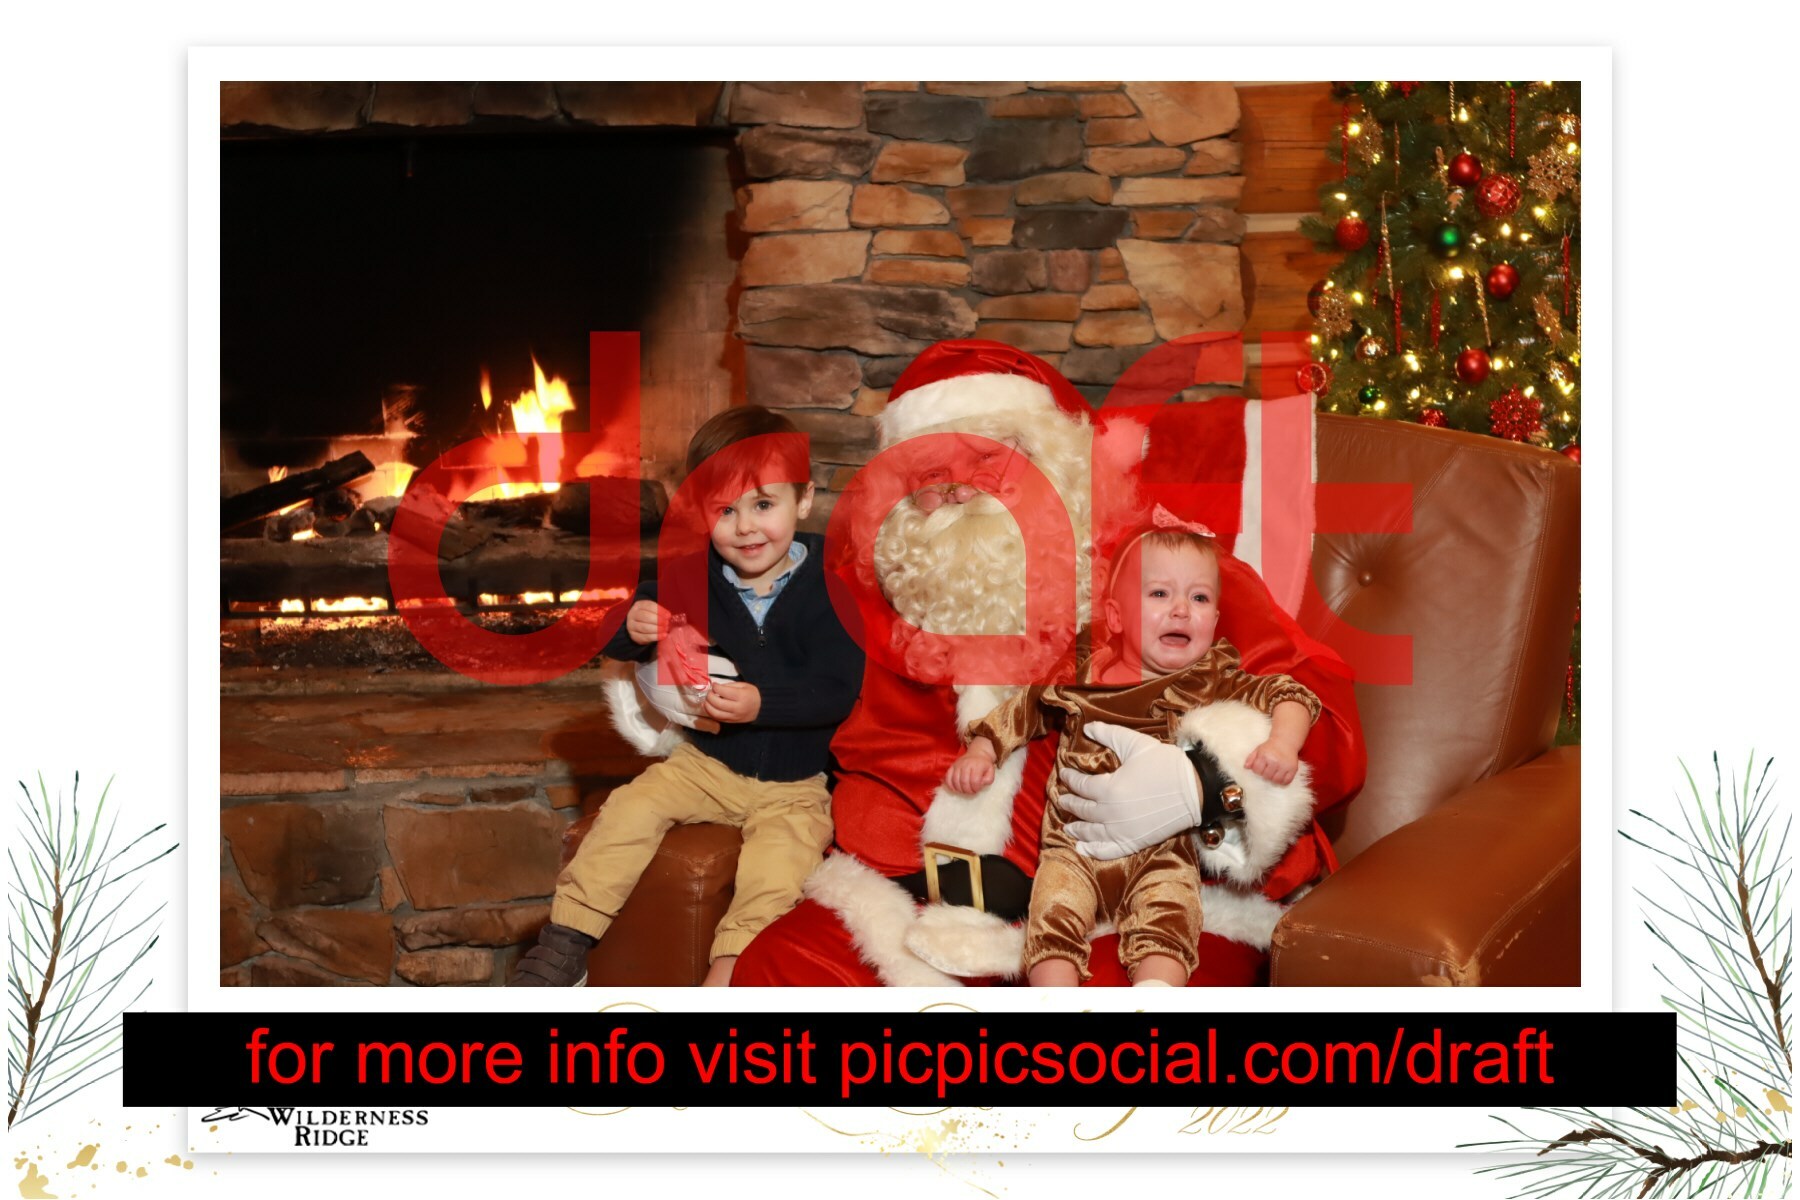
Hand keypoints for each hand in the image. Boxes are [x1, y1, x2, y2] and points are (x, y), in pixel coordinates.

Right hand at [626, 600, 671, 644]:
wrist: (640, 626)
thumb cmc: (649, 617)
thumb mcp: (653, 610)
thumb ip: (660, 612)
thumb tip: (668, 616)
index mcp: (639, 605)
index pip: (649, 606)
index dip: (659, 611)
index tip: (668, 616)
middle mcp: (633, 614)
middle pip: (645, 616)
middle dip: (657, 620)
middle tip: (666, 623)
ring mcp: (631, 626)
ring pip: (644, 627)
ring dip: (656, 629)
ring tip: (665, 630)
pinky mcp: (634, 636)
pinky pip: (644, 637)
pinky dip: (655, 637)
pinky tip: (662, 636)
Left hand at [702, 679, 761, 723]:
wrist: (760, 708)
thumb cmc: (751, 694)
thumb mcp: (743, 685)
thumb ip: (729, 686)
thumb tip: (715, 688)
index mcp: (741, 696)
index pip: (723, 691)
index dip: (715, 687)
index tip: (714, 685)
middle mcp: (738, 708)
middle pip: (718, 703)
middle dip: (709, 696)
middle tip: (709, 692)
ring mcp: (734, 716)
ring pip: (716, 713)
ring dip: (707, 706)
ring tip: (706, 700)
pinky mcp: (731, 722)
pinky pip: (718, 719)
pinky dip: (711, 713)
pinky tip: (709, 707)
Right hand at [943, 743, 995, 794]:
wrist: (977, 753)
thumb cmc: (984, 764)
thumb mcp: (991, 771)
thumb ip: (988, 779)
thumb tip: (980, 784)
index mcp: (977, 766)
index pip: (974, 781)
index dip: (976, 788)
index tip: (977, 789)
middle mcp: (966, 764)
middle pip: (964, 782)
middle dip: (968, 790)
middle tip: (971, 791)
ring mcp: (957, 765)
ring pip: (955, 781)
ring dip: (960, 789)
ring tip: (965, 790)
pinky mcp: (952, 766)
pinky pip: (948, 777)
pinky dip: (950, 785)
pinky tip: (956, 788)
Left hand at [1055, 722, 1201, 859]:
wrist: (1195, 789)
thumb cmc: (1166, 764)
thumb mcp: (1135, 744)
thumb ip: (1108, 734)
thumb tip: (1087, 727)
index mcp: (1109, 788)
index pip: (1081, 785)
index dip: (1070, 779)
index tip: (1064, 774)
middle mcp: (1110, 812)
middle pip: (1082, 810)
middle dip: (1069, 804)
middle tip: (1061, 800)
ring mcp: (1122, 830)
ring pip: (1092, 832)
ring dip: (1077, 830)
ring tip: (1068, 828)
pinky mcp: (1135, 842)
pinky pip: (1108, 850)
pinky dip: (1094, 851)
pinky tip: (1083, 849)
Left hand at [1244, 739, 1298, 784]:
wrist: (1286, 741)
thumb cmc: (1270, 746)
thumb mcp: (1258, 749)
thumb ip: (1251, 758)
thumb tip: (1246, 767)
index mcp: (1265, 756)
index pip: (1257, 770)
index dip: (1257, 770)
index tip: (1260, 767)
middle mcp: (1275, 761)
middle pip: (1266, 776)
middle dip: (1265, 774)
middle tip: (1268, 770)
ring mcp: (1284, 766)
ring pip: (1276, 780)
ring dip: (1273, 779)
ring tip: (1273, 773)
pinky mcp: (1293, 769)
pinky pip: (1287, 781)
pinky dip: (1283, 781)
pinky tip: (1281, 776)